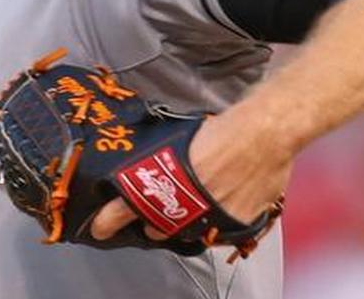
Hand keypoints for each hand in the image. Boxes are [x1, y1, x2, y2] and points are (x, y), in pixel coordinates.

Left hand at [89, 101, 292, 240]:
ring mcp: (211, 216)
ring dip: (182, 223)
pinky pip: (216, 232)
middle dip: (152, 222)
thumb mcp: (180, 141)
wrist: (263, 134)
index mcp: (168, 179)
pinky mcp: (234, 223)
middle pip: (158, 226)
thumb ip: (163, 162)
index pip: (129, 205)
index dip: (110, 219)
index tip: (100, 227)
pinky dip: (212, 223)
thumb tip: (148, 168)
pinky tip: (217, 205)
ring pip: (187, 232)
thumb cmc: (223, 131)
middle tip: (151, 215)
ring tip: (185, 209)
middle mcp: (187, 203)